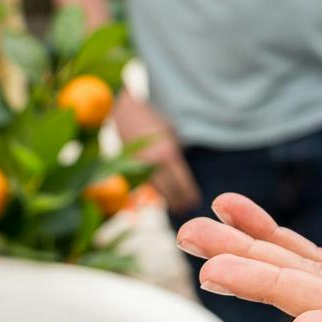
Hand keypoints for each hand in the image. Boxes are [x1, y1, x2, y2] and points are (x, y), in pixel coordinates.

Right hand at [113, 90, 200, 211]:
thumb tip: (183, 169)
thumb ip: (175, 153)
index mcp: (168, 154)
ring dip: (168, 200)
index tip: (196, 202)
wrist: (125, 112)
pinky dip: (156, 192)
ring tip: (178, 208)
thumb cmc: (152, 119)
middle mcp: (155, 164)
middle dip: (180, 202)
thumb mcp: (170, 133)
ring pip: (157, 191)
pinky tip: (162, 197)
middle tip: (188, 209)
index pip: (182, 183)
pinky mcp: (131, 169)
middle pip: (170, 192)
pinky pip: (147, 185)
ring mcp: (141, 168)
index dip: (189, 195)